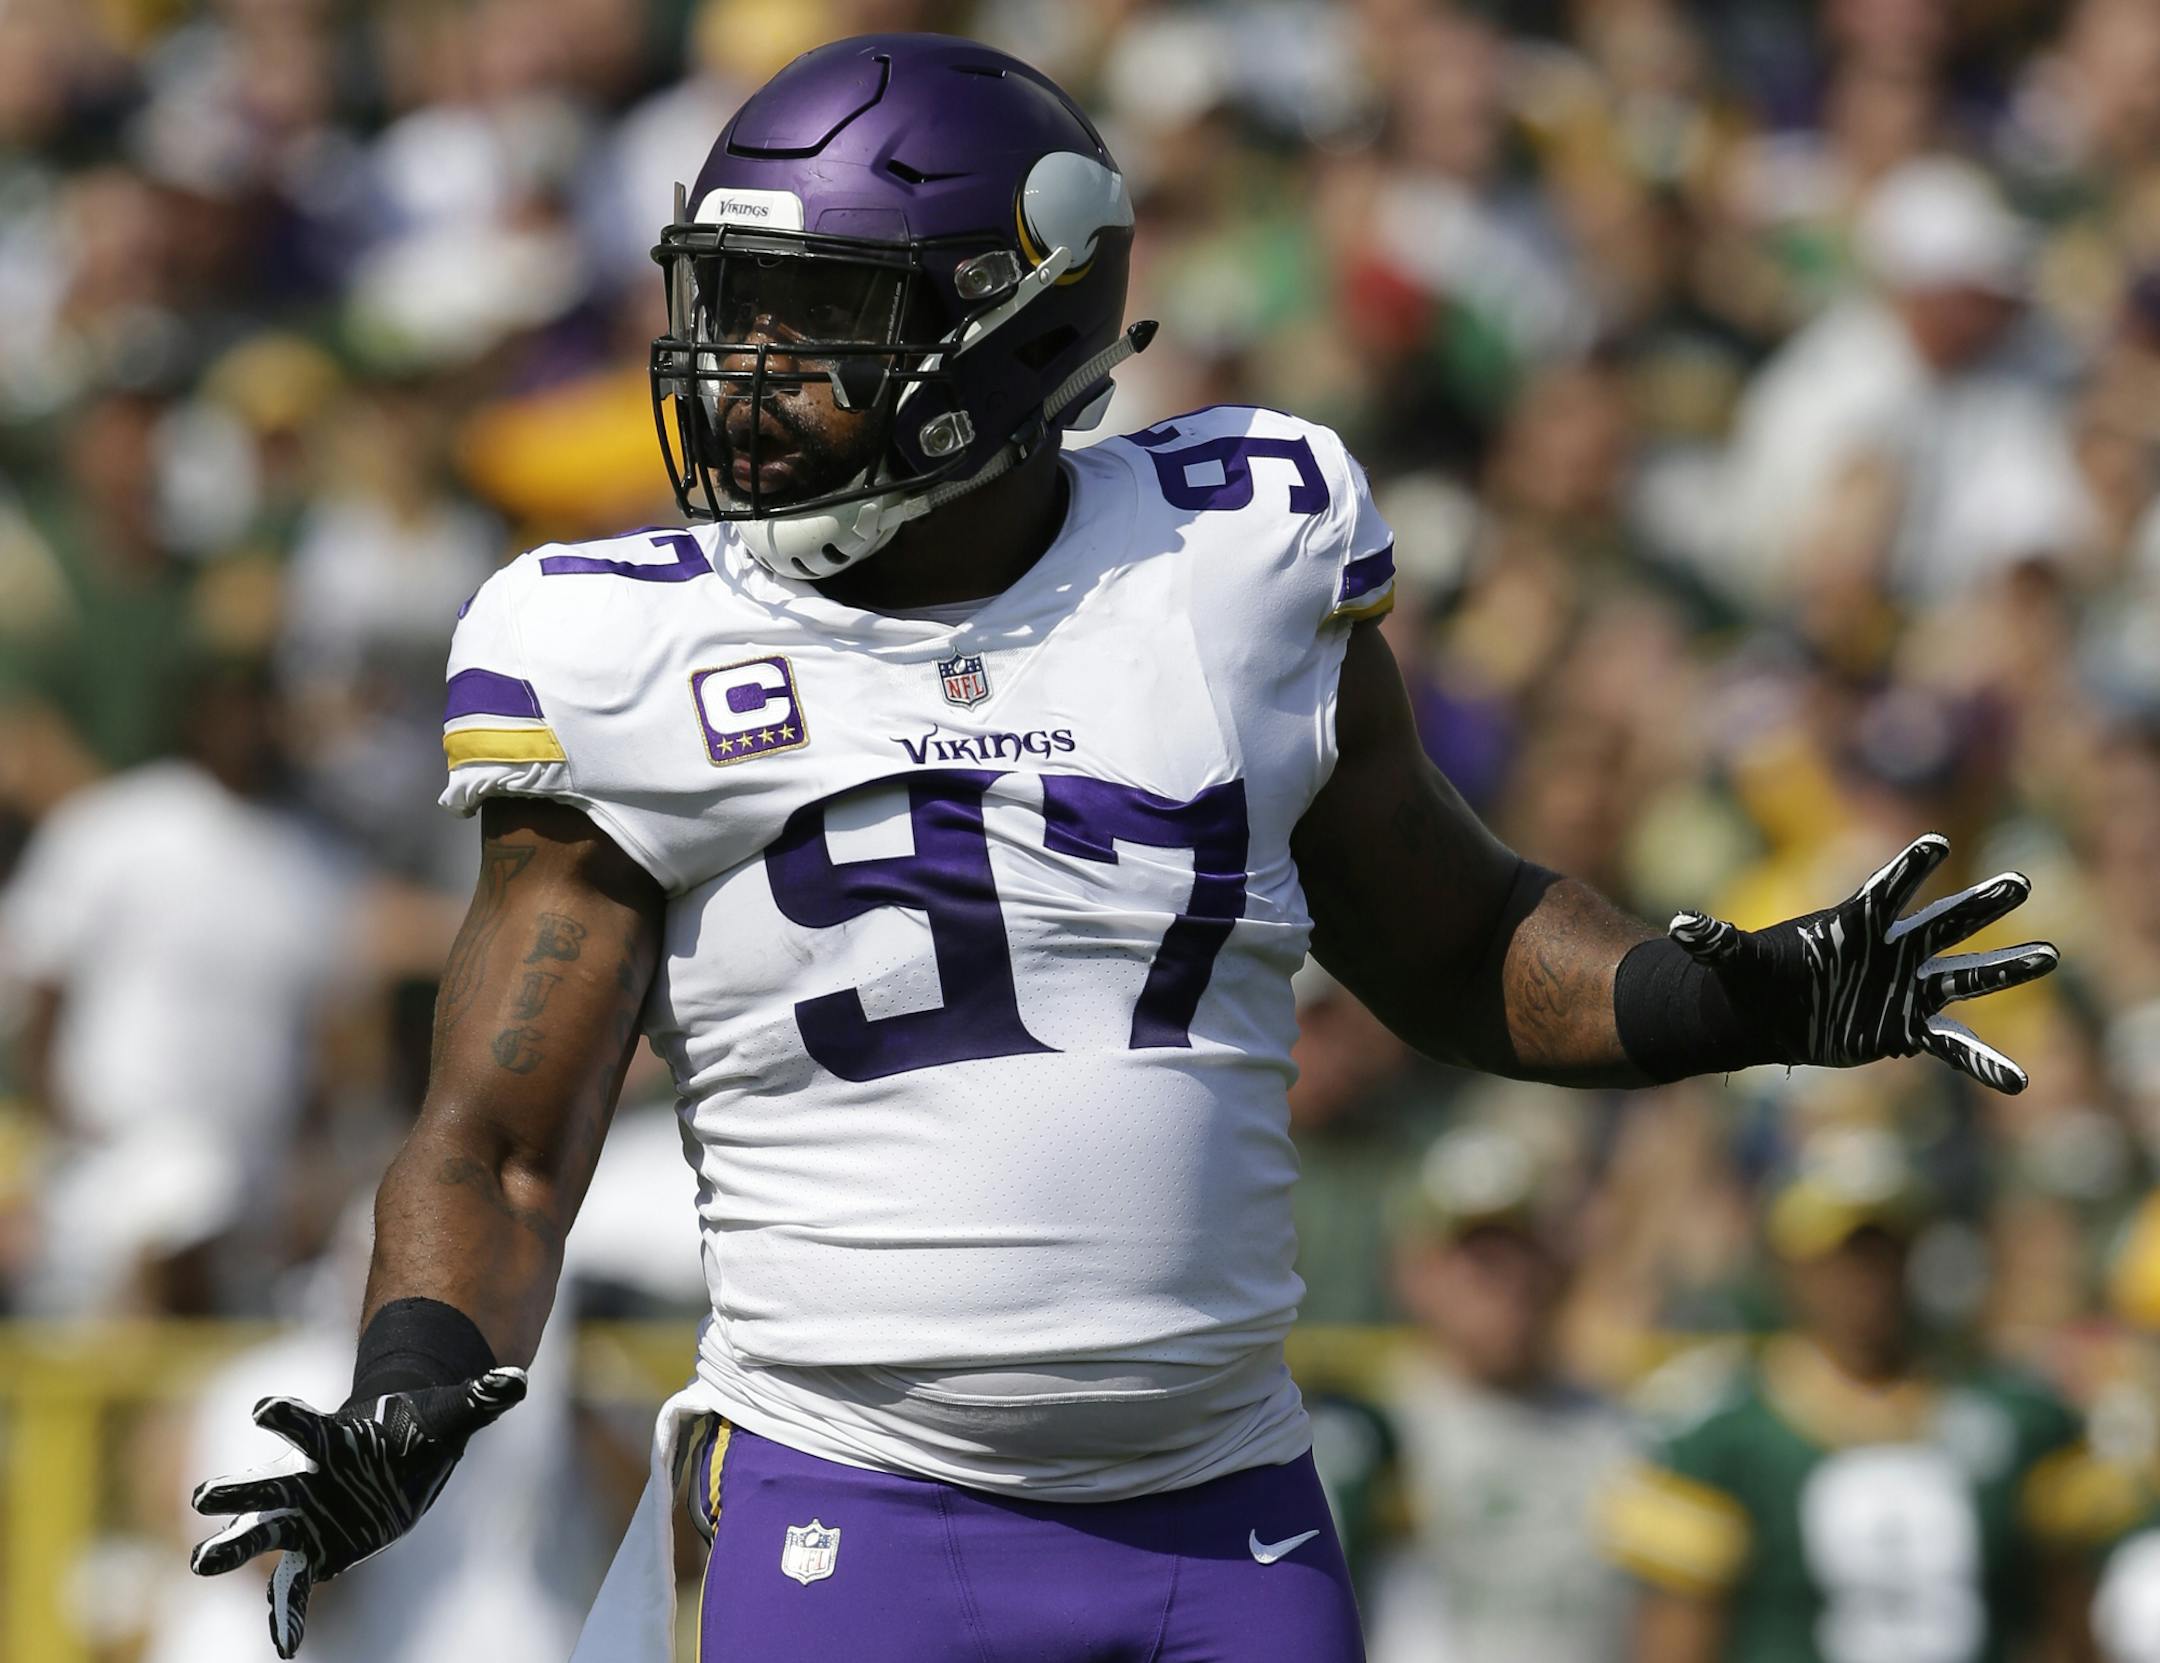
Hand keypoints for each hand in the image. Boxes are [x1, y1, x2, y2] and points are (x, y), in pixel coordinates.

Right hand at [189, 1368, 525, 1656]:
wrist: (396, 1450)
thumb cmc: (417, 1427)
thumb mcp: (454, 1413)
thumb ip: (482, 1396)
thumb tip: (518, 1379)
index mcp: (333, 1438)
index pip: (302, 1424)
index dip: (284, 1415)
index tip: (264, 1409)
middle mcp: (307, 1479)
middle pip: (265, 1484)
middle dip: (235, 1490)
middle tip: (203, 1495)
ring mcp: (304, 1516)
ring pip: (262, 1534)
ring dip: (231, 1548)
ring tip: (200, 1562)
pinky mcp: (315, 1550)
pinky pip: (293, 1586)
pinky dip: (287, 1614)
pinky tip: (285, 1647)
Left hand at [1668, 833, 2056, 1093]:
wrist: (1764, 1014)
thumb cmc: (1750, 978)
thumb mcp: (1730, 961)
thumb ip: (1714, 942)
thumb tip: (1679, 925)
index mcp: (1850, 926)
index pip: (1886, 891)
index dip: (1909, 868)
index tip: (1935, 842)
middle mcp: (1888, 952)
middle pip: (1942, 923)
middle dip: (1980, 905)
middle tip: (2020, 880)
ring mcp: (1903, 988)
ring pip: (1964, 975)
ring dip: (2005, 968)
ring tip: (2049, 955)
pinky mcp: (1904, 1027)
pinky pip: (1952, 1044)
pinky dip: (1982, 1062)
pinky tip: (2018, 1081)